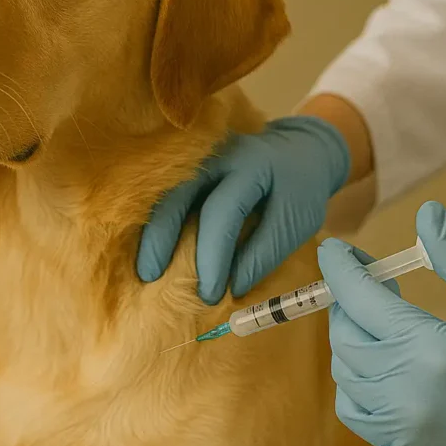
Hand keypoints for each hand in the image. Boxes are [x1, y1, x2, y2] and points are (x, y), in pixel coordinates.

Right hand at [137, 116, 349, 303]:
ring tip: (145, 268)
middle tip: (151, 278)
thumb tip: (232, 287)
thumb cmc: (300, 190)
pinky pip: (165, 191)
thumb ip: (265, 252)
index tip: (208, 294)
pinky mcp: (189, 164)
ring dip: (150, 230)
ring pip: (163, 191)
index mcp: (251, 165)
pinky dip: (154, 220)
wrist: (299, 151)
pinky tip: (149, 247)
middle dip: (162, 237)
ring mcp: (199, 155)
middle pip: (178, 193)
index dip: (212, 256)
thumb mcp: (296, 222)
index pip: (222, 211)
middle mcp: (219, 154)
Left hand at [318, 201, 445, 445]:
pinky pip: (352, 409)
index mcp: (429, 349)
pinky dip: (353, 381)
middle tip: (375, 285)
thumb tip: (426, 211)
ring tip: (380, 321)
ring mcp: (400, 425)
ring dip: (351, 338)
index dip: (339, 268)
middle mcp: (405, 391)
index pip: (359, 299)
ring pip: (344, 370)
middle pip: (345, 334)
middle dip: (349, 302)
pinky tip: (377, 364)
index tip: (331, 248)